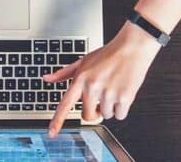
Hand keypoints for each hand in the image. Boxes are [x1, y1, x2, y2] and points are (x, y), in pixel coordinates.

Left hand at [44, 22, 161, 136]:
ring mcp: (108, 92)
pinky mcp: (124, 97)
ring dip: (110, 108)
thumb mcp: (83, 61)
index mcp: (81, 79)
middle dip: (94, 112)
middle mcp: (93, 86)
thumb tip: (47, 78)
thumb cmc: (108, 54)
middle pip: (88, 116)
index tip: (52, 133)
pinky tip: (122, 92)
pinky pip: (120, 115)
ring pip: (106, 115)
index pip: (65, 104)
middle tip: (100, 99)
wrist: (132, 47)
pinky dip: (122, 108)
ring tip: (113, 89)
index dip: (57, 120)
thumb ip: (64, 73)